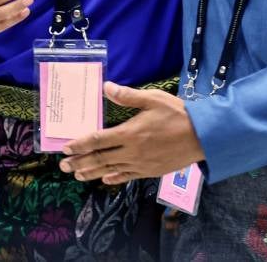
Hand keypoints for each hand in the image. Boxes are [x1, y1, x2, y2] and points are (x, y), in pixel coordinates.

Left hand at [59, 82, 204, 184]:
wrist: (202, 136)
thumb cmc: (178, 114)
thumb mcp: (153, 99)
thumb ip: (128, 96)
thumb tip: (106, 87)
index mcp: (130, 133)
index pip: (98, 140)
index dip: (80, 144)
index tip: (66, 148)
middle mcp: (131, 152)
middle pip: (100, 158)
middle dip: (80, 162)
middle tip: (63, 167)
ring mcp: (140, 164)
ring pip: (110, 170)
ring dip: (92, 173)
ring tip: (77, 176)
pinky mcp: (150, 172)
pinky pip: (127, 176)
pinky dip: (114, 178)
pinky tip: (105, 180)